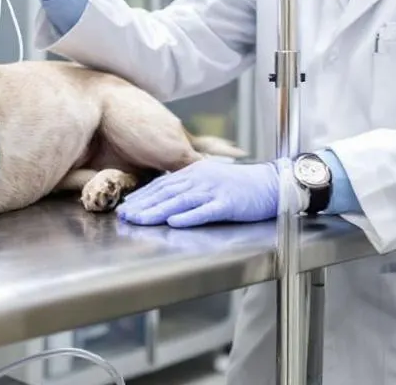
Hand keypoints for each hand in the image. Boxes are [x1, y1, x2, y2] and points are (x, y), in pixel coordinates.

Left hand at [116, 159, 280, 227]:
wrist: (272, 183)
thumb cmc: (241, 184)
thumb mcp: (210, 178)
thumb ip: (189, 185)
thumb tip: (166, 197)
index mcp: (194, 172)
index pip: (162, 184)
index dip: (142, 196)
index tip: (126, 206)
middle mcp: (201, 178)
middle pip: (166, 192)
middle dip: (143, 204)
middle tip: (124, 215)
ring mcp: (214, 190)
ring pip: (180, 200)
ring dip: (157, 211)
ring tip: (139, 219)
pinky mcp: (228, 203)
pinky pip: (206, 210)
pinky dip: (189, 216)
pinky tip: (174, 222)